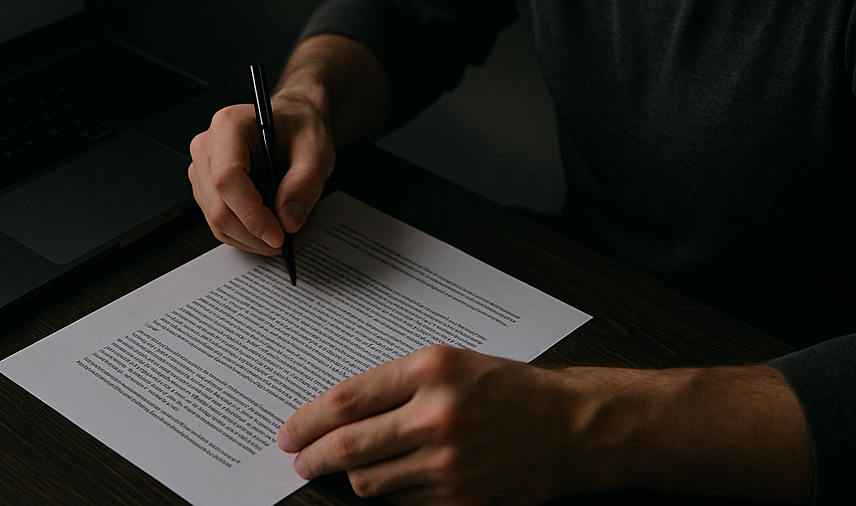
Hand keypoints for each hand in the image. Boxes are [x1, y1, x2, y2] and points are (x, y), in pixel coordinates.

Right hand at [187, 94, 335, 254]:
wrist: (293, 125)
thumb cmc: (299, 129)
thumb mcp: (315, 151)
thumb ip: (304, 183)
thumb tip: (288, 220)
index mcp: (228, 126)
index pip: (227, 179)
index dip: (251, 213)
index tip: (278, 235)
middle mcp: (207, 148)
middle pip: (219, 207)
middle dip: (254, 233)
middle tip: (288, 240)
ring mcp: (202, 172)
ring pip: (218, 223)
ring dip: (253, 238)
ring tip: (287, 229)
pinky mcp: (207, 192)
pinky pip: (222, 225)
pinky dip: (248, 235)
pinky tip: (272, 225)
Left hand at [277, 345, 581, 505]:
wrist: (567, 427)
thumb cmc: (505, 389)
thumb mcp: (448, 364)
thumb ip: (392, 385)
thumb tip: (334, 414)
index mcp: (430, 370)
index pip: (345, 401)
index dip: (307, 420)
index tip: (289, 431)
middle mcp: (437, 416)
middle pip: (348, 447)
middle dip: (312, 457)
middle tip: (298, 459)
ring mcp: (449, 464)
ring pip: (369, 481)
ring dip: (352, 477)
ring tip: (351, 467)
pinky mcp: (460, 500)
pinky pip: (401, 502)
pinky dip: (390, 493)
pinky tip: (397, 478)